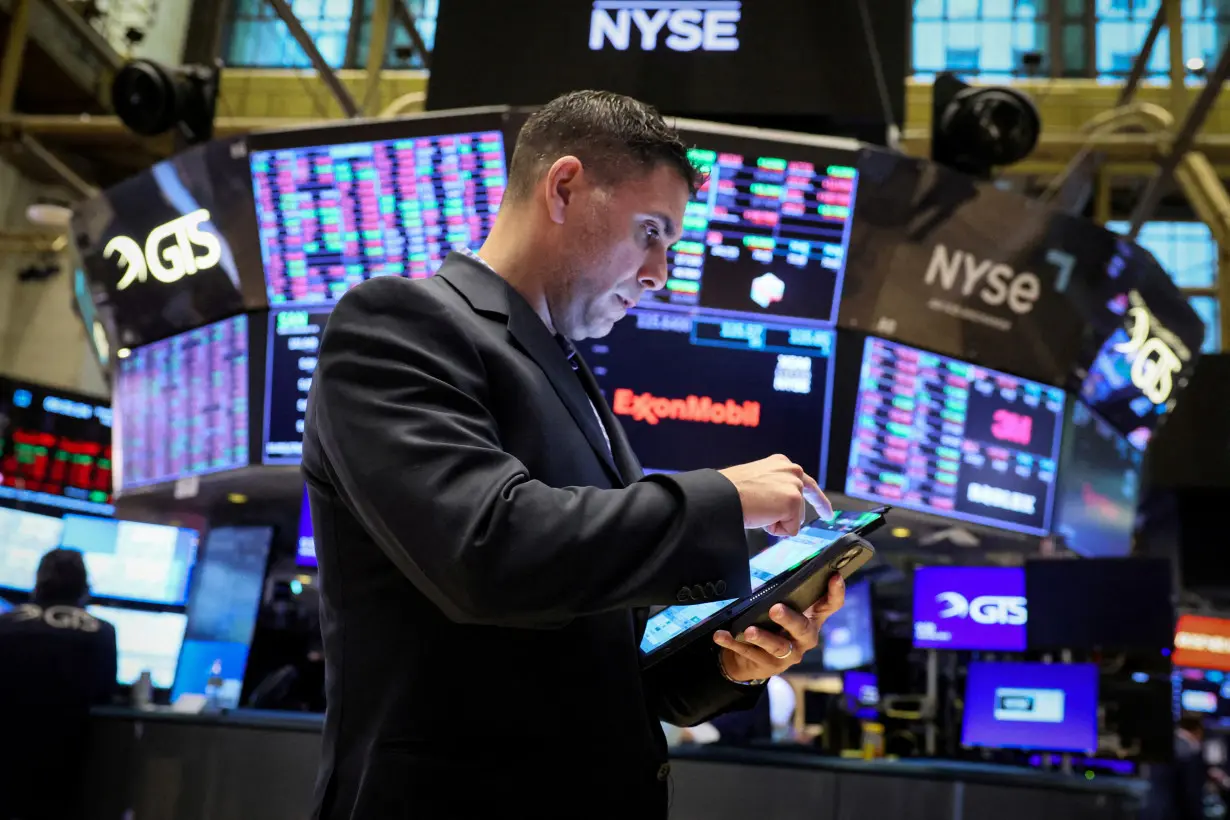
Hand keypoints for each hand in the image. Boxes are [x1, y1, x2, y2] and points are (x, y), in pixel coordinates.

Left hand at [713, 573, 845, 682]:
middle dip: (789, 619)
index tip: (834, 575)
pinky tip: (721, 635)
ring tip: (749, 630)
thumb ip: (783, 592)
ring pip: (777, 646)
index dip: (835, 592)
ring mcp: (788, 654)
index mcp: (811, 619)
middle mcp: (804, 638)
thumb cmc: (771, 624)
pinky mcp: (769, 666)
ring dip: (762, 637)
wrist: (753, 660)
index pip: (830, 605)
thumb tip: (772, 559)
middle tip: (775, 609)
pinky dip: (733, 643)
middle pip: (802, 628)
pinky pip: (749, 653)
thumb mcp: (781, 607)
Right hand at [719, 454, 832, 536]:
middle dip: (792, 517)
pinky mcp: (794, 501)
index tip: (828, 514)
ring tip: (757, 511)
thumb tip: (780, 507)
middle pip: (801, 506)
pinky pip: (790, 530)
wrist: (723, 496)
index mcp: (781, 464)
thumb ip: (773, 488)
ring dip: (776, 522)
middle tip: (772, 516)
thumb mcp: (757, 481)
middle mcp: (792, 470)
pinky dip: (774, 529)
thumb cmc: (731, 491)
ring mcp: (794, 485)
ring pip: (794, 519)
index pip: (805, 483)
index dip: (818, 501)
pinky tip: (761, 517)